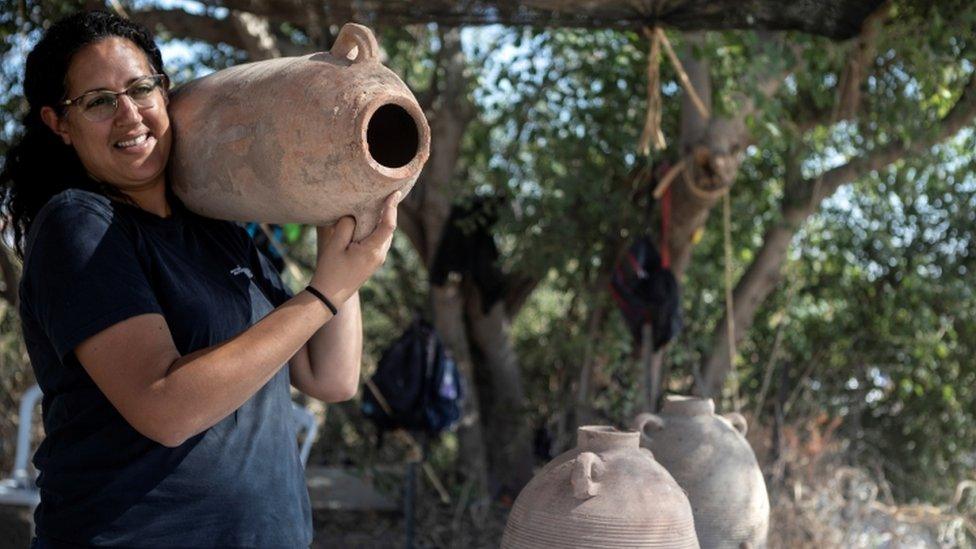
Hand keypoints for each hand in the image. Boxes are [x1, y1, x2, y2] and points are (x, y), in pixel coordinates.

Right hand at [310, 191, 398, 305]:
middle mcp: (380, 255)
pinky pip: (378, 242)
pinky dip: (375, 230)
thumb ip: (346, 226)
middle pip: (388, 229)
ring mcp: (377, 260)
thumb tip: (353, 216)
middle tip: (383, 194)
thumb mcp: (334, 245)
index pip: (388, 225)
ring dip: (381, 221)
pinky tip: (366, 222)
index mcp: (373, 251)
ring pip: (384, 236)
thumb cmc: (330, 270)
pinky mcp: (372, 262)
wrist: (329, 295)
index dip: (392, 208)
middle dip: (388, 212)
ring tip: (375, 204)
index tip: (394, 194)